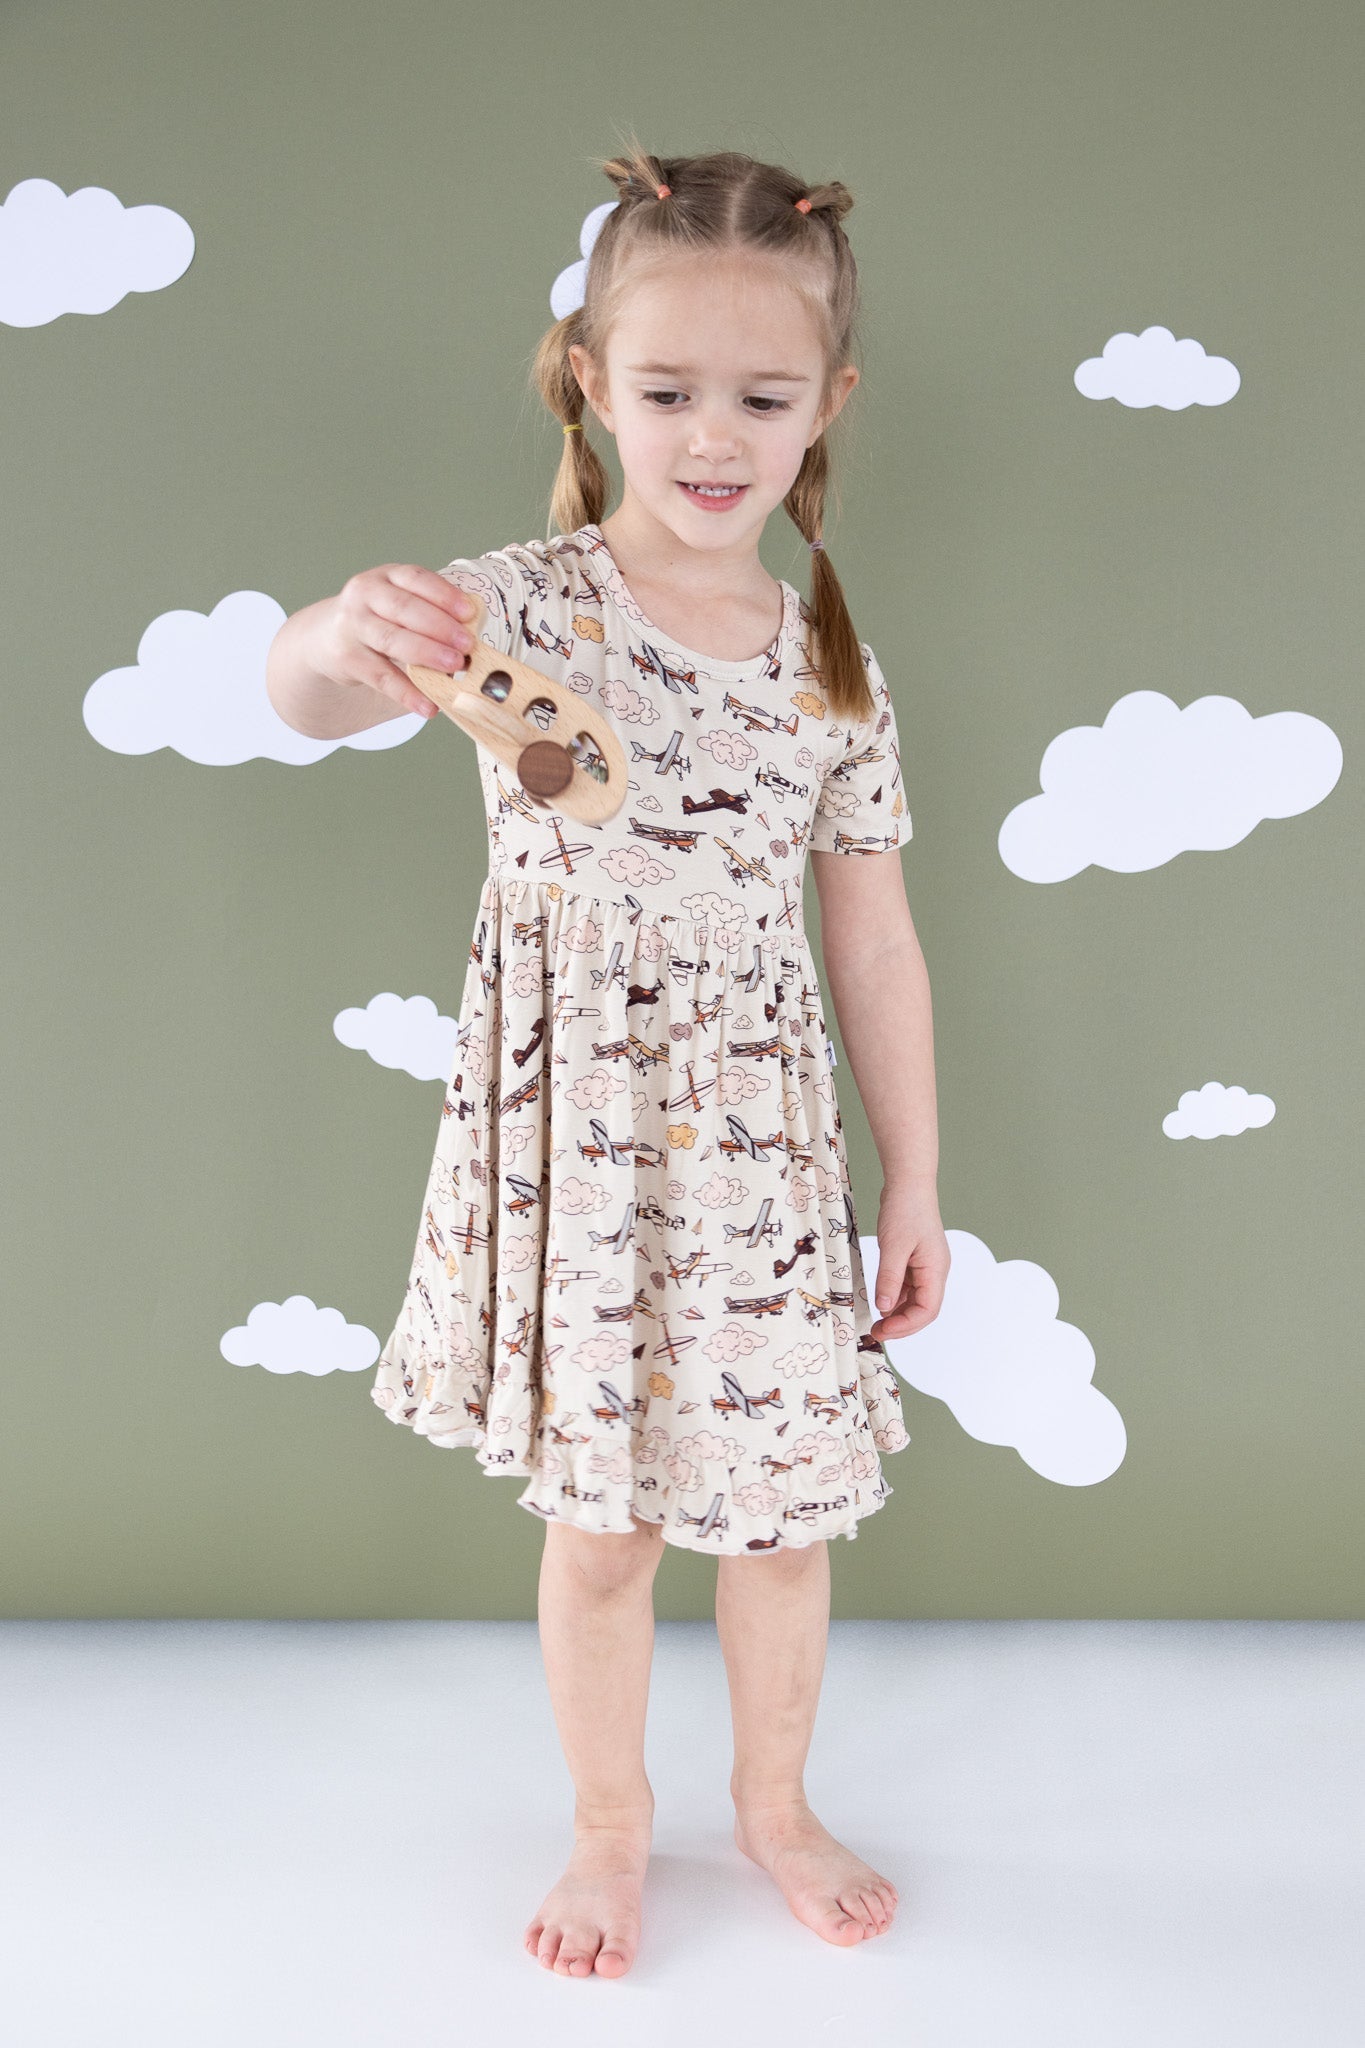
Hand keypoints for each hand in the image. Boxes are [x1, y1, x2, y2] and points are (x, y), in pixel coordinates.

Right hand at [313, 563, 481, 719]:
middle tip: (467, 645)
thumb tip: (470, 639)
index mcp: (386, 576)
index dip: (444, 595)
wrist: (328, 636)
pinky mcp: (347, 657)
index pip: (416, 578)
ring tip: (454, 666)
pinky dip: (407, 693)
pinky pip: (381, 677)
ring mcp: (353, 625)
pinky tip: (428, 707)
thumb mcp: (398, 605)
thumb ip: (428, 613)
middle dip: (439, 626)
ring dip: (426, 653)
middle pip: (404, 608)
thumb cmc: (379, 619)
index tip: (470, 613)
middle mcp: (365, 594)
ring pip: (391, 639)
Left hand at [867, 1178, 949, 1340]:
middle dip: (901, 1324)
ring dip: (897, 1313)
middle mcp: (934, 1271)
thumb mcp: (893, 1246)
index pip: (928, 1310)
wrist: (908, 1184)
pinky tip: (880, 1301)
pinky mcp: (915, 1261)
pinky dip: (894, 1297)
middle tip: (877, 1332)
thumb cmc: (906, 1209)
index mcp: (936, 1270)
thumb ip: (889, 1279)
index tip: (883, 1330)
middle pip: (923, 1309)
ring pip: (914, 1300)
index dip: (906, 1325)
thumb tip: (884, 1308)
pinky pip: (907, 1287)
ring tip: (876, 1321)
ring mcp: (925, 1266)